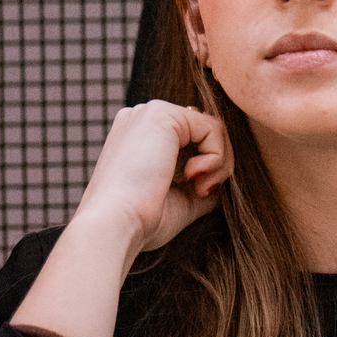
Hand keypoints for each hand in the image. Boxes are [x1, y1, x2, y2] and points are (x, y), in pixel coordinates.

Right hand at [72, 101, 233, 260]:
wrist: (115, 224)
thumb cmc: (140, 220)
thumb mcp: (179, 200)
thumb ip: (200, 185)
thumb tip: (221, 184)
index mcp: (139, 137)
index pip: (191, 138)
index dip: (206, 167)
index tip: (198, 194)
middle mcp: (142, 119)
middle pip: (203, 131)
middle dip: (216, 164)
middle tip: (202, 191)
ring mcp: (150, 113)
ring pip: (212, 129)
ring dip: (218, 163)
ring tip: (200, 188)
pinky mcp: (163, 115)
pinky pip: (213, 128)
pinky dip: (216, 157)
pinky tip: (194, 176)